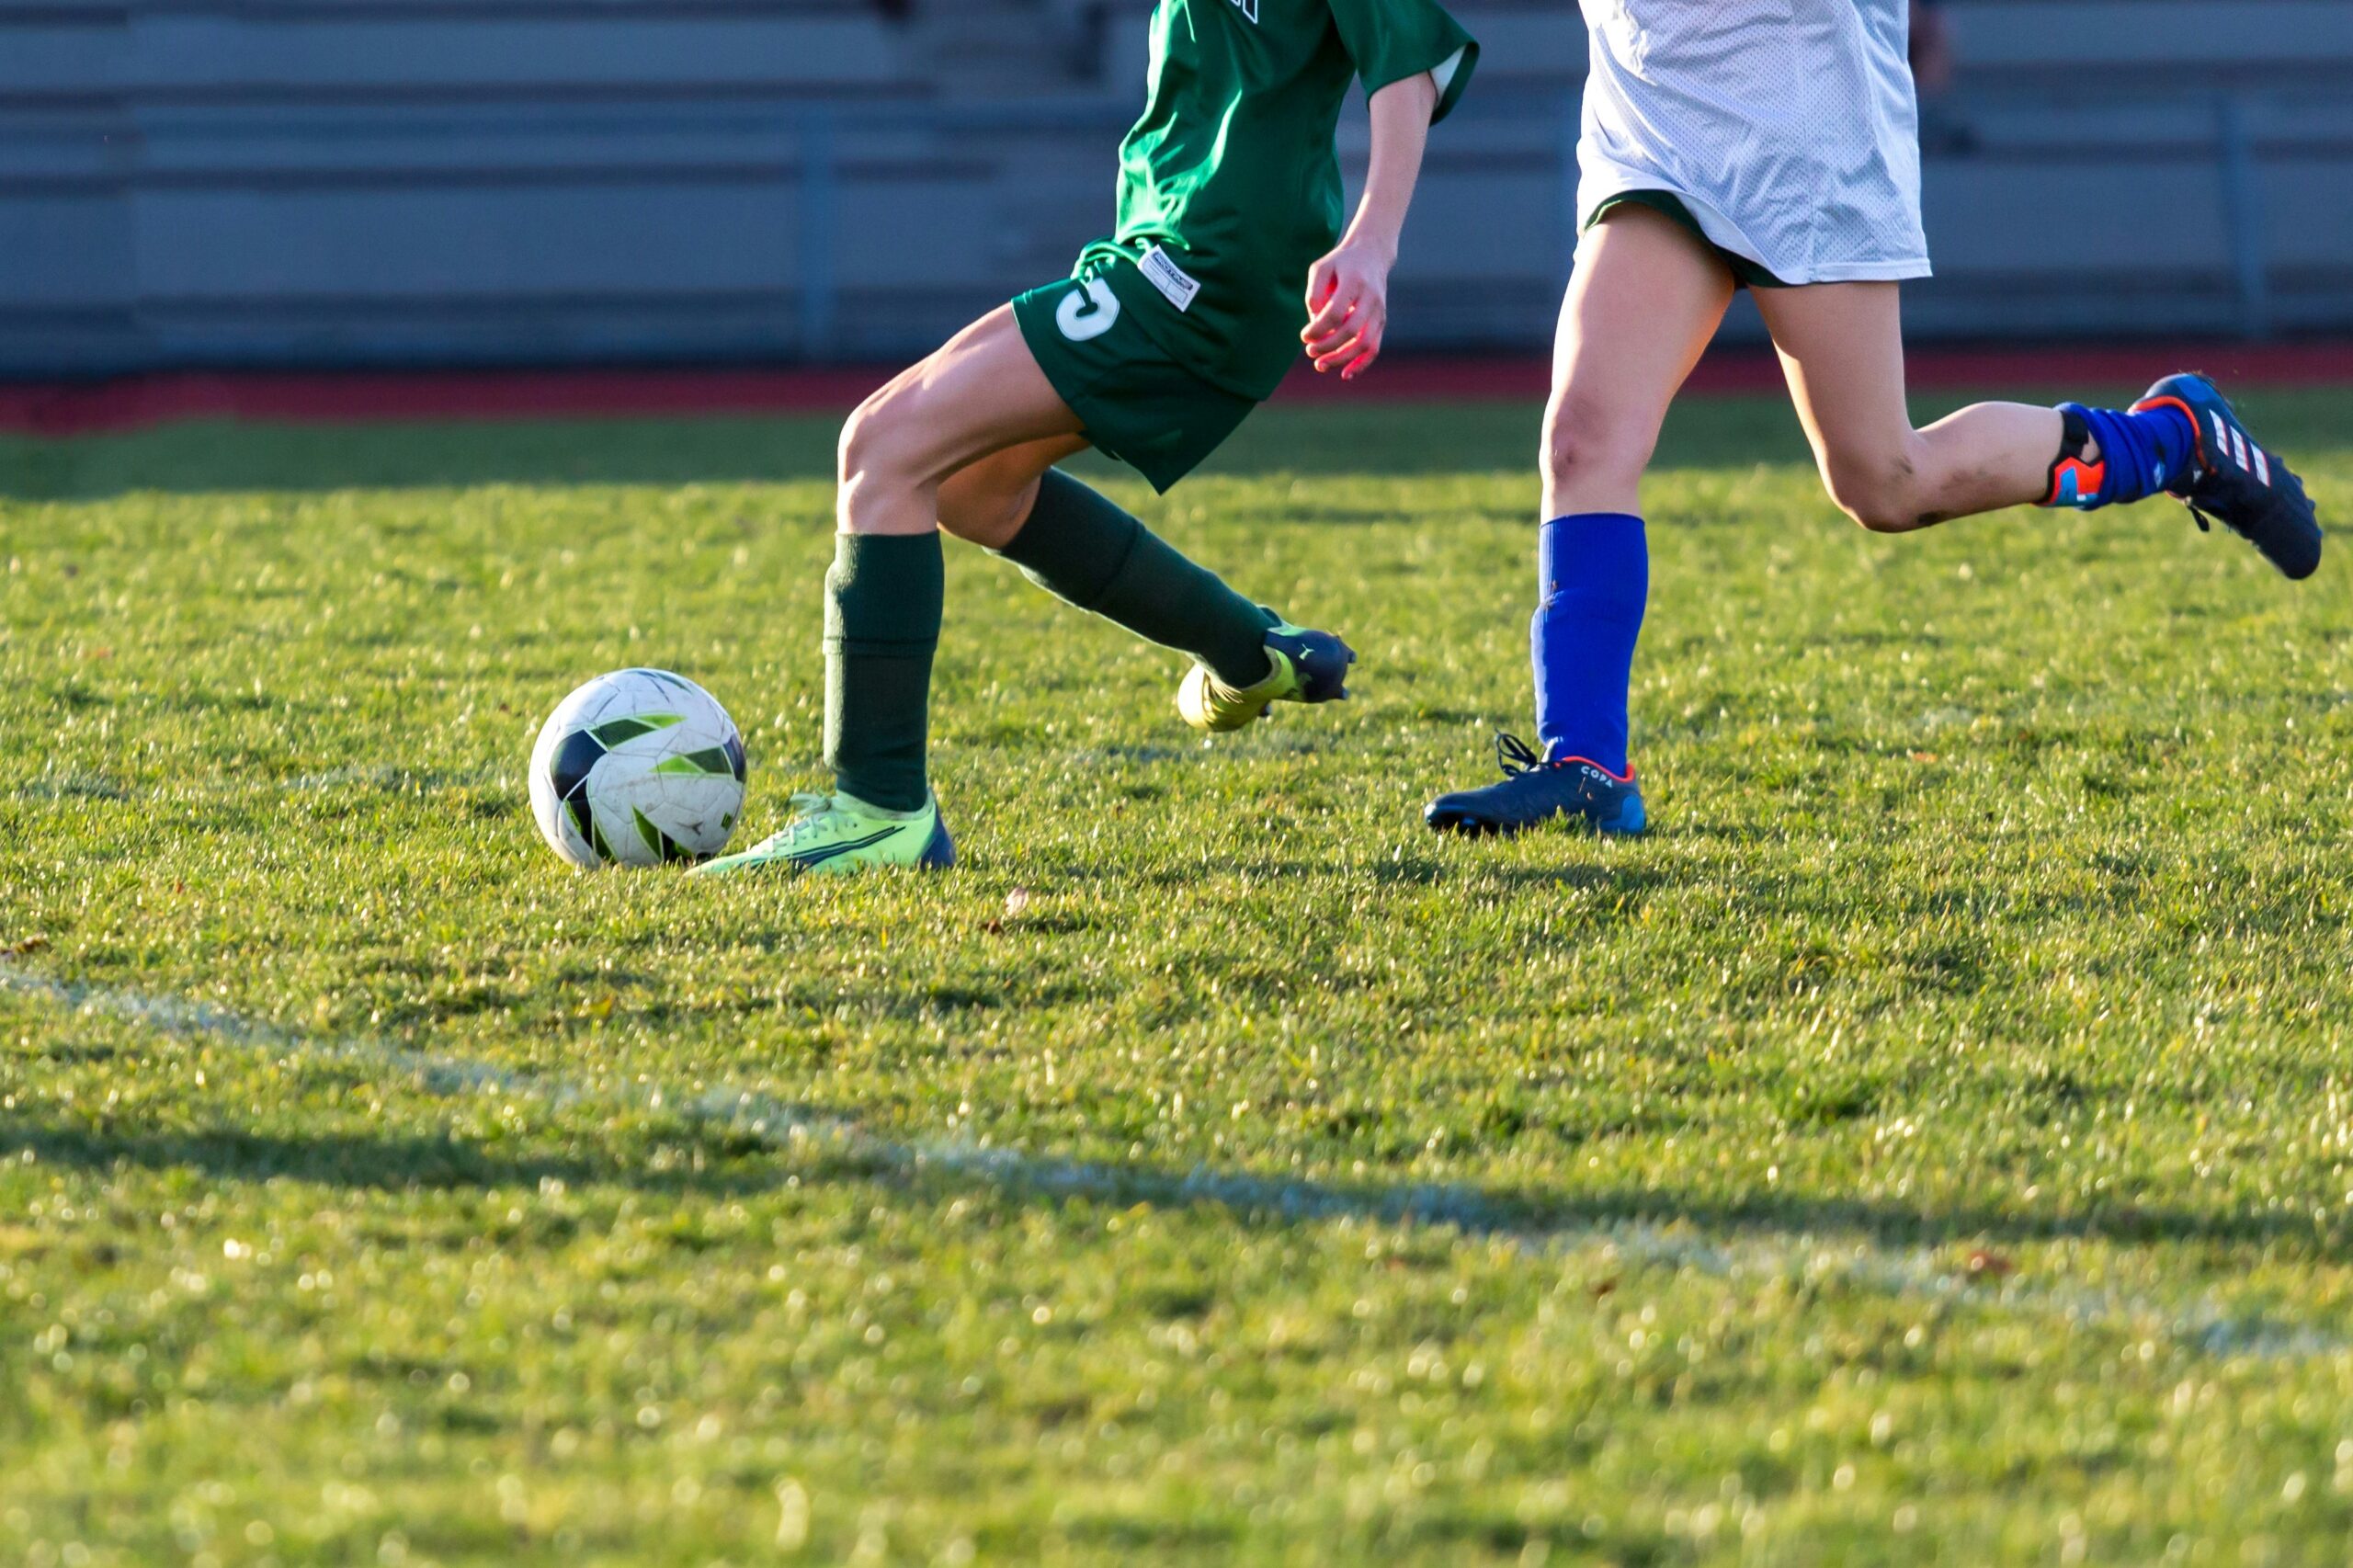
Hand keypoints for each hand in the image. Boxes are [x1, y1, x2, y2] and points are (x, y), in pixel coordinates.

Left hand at [1299, 237, 1393, 380]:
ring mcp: (1379, 311)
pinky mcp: (1381, 321)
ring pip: (1365, 344)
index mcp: (1354, 282)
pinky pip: (1374, 348)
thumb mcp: (1320, 269)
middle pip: (1350, 331)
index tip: (1304, 335)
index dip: (1317, 329)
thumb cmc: (1340, 263)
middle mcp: (1371, 297)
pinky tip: (1345, 374)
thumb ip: (1314, 294)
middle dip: (1327, 346)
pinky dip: (1361, 364)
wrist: (1372, 254)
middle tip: (1309, 351)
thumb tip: (1314, 323)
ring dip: (1342, 359)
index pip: (1335, 313)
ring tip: (1320, 365)